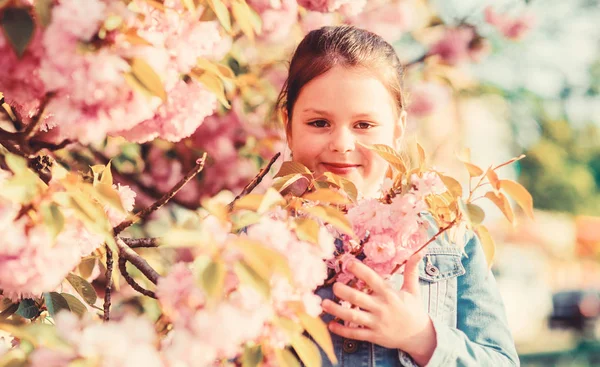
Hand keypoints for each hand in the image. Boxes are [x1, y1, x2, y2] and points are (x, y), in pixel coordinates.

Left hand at [321, 250, 437, 365]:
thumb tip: (419, 252)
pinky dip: (342, 331)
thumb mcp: (413, 289)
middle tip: (334, 285)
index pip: (373, 280)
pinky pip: (355, 334)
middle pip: (359, 299)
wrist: (419, 336)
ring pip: (354, 317)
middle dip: (345, 292)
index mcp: (389, 294)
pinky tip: (331, 325)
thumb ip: (411, 270)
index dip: (360, 271)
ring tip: (324, 304)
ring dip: (337, 311)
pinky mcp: (373, 336)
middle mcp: (381, 308)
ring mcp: (376, 323)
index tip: (348, 263)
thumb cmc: (414, 310)